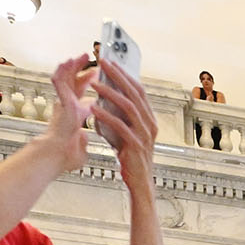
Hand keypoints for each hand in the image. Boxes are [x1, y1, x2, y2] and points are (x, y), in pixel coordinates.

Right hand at [37, 51, 102, 170]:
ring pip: (65, 79)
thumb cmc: (65, 154)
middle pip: (72, 81)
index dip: (87, 81)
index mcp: (73, 112)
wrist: (59, 156)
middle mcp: (66, 105)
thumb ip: (83, 138)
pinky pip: (59, 83)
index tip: (97, 72)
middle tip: (88, 57)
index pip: (80, 91)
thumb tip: (84, 139)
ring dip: (71, 66)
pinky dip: (62, 73)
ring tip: (78, 56)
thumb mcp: (80, 142)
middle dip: (79, 68)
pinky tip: (66, 63)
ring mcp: (63, 103)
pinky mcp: (61, 103)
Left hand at [91, 57, 159, 183]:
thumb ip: (121, 116)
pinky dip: (106, 117)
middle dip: (117, 77)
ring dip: (110, 93)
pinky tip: (94, 109)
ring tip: (94, 84)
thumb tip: (107, 98)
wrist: (139, 182)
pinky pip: (120, 126)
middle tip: (103, 64)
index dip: (125, 75)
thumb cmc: (132, 158)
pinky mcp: (136, 145)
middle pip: (134, 94)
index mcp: (149, 118)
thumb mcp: (128, 131)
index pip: (138, 90)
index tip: (111, 63)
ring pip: (128, 107)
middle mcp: (150, 124)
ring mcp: (144, 134)